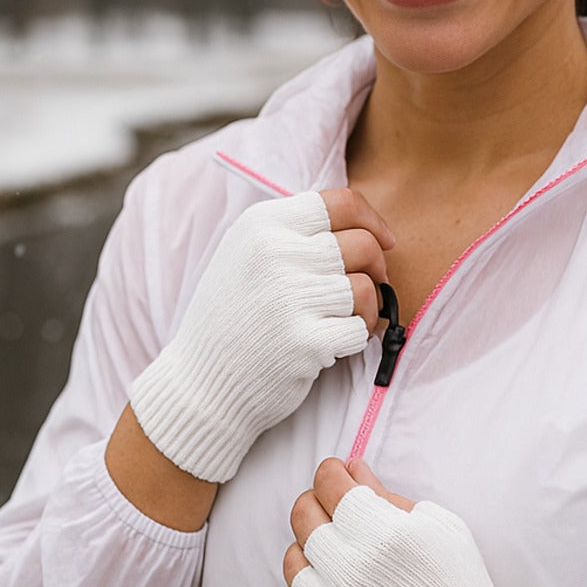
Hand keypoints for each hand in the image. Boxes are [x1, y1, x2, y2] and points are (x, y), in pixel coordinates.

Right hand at [129, 188, 393, 482]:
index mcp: (263, 225)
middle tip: (365, 290)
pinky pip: (359, 328)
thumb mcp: (247, 255)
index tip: (385, 241)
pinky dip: (354, 339)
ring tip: (340, 321)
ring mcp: (290, 297)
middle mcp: (276, 253)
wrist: (200, 383)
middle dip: (376, 268)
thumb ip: (295, 234)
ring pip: (366, 288)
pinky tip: (330, 344)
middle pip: (364, 245)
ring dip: (366, 309)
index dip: (374, 221)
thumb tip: (366, 229)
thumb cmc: (233, 318)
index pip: (342, 203)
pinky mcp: (306, 340)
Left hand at [283, 458, 577, 586]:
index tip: (336, 472)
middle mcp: (348, 569)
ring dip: (310, 548)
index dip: (331, 472)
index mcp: (382, 534)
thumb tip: (351, 469)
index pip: (331, 485)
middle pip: (303, 516)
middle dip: (314, 501)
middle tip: (332, 505)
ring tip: (336, 551)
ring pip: (292, 560)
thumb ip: (389, 496)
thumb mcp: (441, 528)